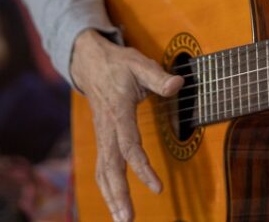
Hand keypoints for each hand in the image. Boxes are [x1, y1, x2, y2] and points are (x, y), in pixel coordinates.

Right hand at [71, 29, 182, 221]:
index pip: (129, 146)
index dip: (142, 168)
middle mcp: (107, 129)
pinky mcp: (102, 140)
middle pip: (111, 167)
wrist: (90, 63)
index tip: (157, 187)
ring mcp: (102, 136)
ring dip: (111, 198)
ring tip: (123, 220)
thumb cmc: (119, 64)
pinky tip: (115, 205)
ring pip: (103, 172)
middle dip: (119, 195)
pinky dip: (107, 189)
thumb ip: (158, 76)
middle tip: (128, 219)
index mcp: (118, 112)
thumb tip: (178, 84)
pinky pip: (102, 169)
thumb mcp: (139, 63)